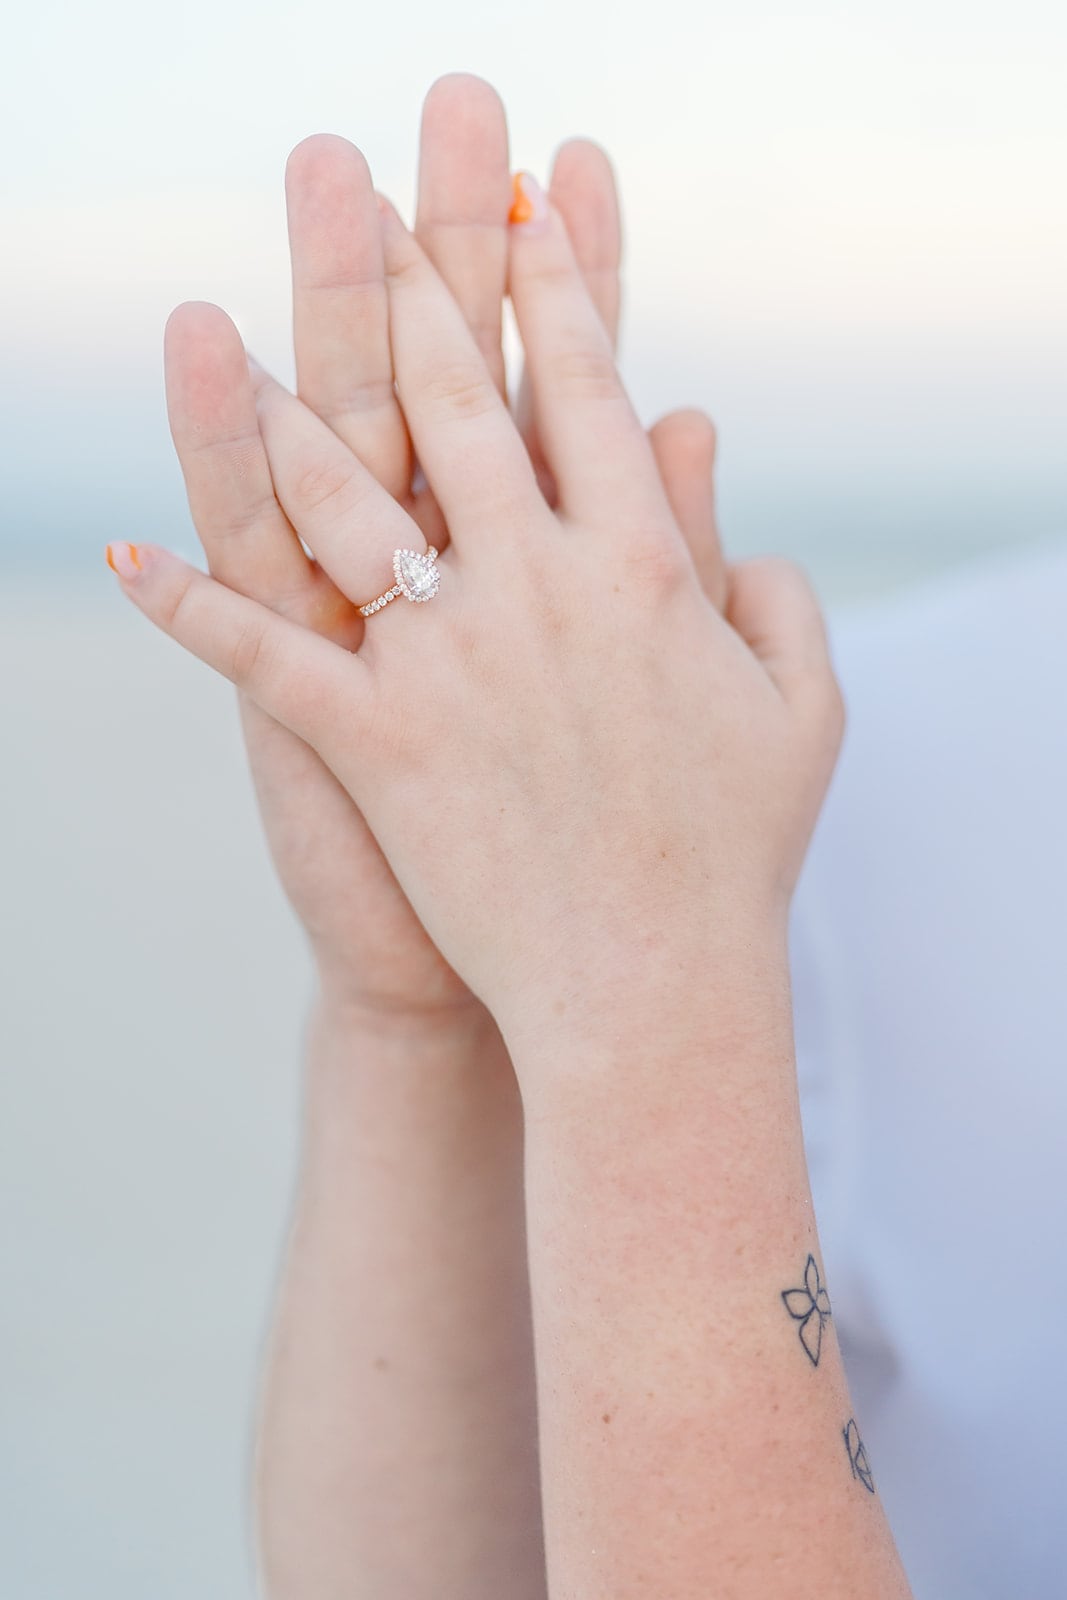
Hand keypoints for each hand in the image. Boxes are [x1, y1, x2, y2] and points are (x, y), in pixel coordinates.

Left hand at [111, 167, 836, 1063]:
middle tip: (372, 222)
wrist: (655, 986)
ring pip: (344, 504)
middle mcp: (540, 583)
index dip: (557, 295)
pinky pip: (262, 654)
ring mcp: (448, 660)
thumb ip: (776, 589)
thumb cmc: (738, 851)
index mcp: (647, 564)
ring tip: (239, 357)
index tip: (526, 224)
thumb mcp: (801, 710)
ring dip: (284, 422)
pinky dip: (187, 607)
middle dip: (414, 301)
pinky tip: (130, 561)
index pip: (592, 393)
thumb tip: (726, 495)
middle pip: (459, 409)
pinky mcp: (377, 739)